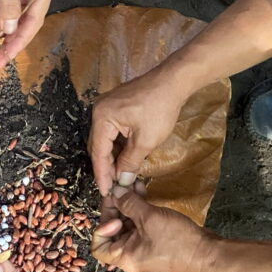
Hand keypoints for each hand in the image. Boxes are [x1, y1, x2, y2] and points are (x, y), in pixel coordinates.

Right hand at [89, 68, 186, 194]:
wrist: (173, 81)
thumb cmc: (160, 108)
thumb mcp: (146, 141)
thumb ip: (131, 162)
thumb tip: (122, 180)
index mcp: (102, 118)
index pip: (98, 152)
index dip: (102, 174)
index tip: (105, 191)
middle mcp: (98, 110)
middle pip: (98, 145)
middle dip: (106, 166)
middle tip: (113, 186)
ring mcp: (107, 106)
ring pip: (105, 138)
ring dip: (113, 156)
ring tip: (120, 174)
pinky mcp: (116, 105)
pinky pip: (112, 130)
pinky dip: (118, 144)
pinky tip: (125, 156)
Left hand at [92, 186, 214, 271]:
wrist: (207, 254)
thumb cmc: (177, 241)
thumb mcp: (149, 218)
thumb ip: (129, 204)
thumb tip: (114, 192)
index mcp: (123, 257)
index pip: (98, 246)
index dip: (101, 227)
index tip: (114, 211)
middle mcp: (130, 254)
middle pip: (113, 231)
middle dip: (116, 207)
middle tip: (121, 189)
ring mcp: (143, 247)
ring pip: (128, 225)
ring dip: (128, 204)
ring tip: (132, 185)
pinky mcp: (155, 240)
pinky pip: (141, 224)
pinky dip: (140, 209)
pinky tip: (142, 192)